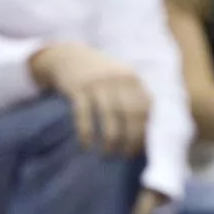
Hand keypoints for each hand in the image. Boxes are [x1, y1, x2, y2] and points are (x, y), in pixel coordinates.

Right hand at [29, 42, 149, 154]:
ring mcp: (98, 83)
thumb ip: (133, 100)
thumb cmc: (97, 78)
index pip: (145, 110)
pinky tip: (85, 146)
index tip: (136, 151)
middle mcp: (118, 79)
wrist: (68, 57)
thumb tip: (143, 135)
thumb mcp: (120, 81)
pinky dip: (86, 134)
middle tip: (123, 156)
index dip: (142, 133)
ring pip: (109, 118)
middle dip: (129, 140)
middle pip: (130, 115)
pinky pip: (84, 116)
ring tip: (107, 154)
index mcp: (132, 79)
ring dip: (110, 141)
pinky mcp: (78, 88)